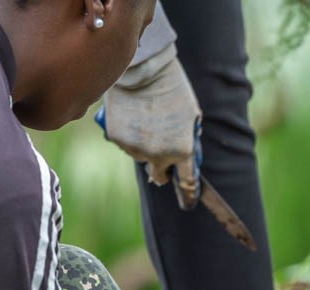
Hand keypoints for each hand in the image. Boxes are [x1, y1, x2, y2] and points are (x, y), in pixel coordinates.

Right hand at [100, 44, 200, 206]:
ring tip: (147, 122)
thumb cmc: (173, 89)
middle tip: (163, 157)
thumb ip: (188, 139)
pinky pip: (126, 145)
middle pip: (159, 176)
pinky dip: (129, 136)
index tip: (189, 198)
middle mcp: (159, 155)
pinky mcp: (117, 138)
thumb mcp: (191, 115)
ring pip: (141, 158)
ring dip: (145, 148)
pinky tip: (133, 117)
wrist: (144, 70)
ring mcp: (136, 149)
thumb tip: (186, 156)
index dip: (188, 193)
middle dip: (163, 170)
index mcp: (182, 151)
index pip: (187, 183)